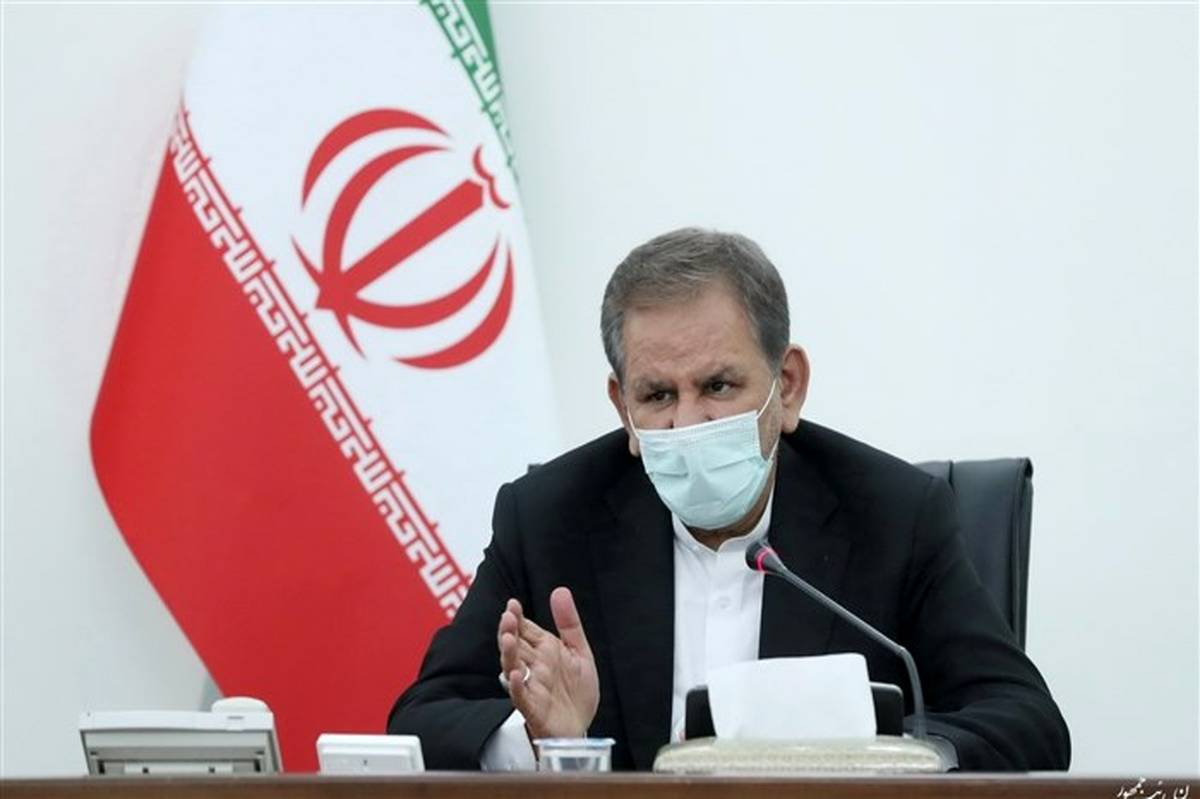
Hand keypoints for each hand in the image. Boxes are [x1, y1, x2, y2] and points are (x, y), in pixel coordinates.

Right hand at [496, 587, 598, 738]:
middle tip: (507, 616)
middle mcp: (534, 667)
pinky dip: (516, 686)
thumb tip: (560, 590)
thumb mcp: (579, 652)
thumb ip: (569, 623)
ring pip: (513, 668)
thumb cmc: (576, 693)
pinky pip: (521, 697)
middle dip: (509, 631)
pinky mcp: (533, 708)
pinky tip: (514, 675)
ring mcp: (532, 686)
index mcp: (544, 651)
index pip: (525, 630)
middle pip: (516, 646)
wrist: (580, 728)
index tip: (512, 604)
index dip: (517, 618)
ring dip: (508, 654)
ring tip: (507, 638)